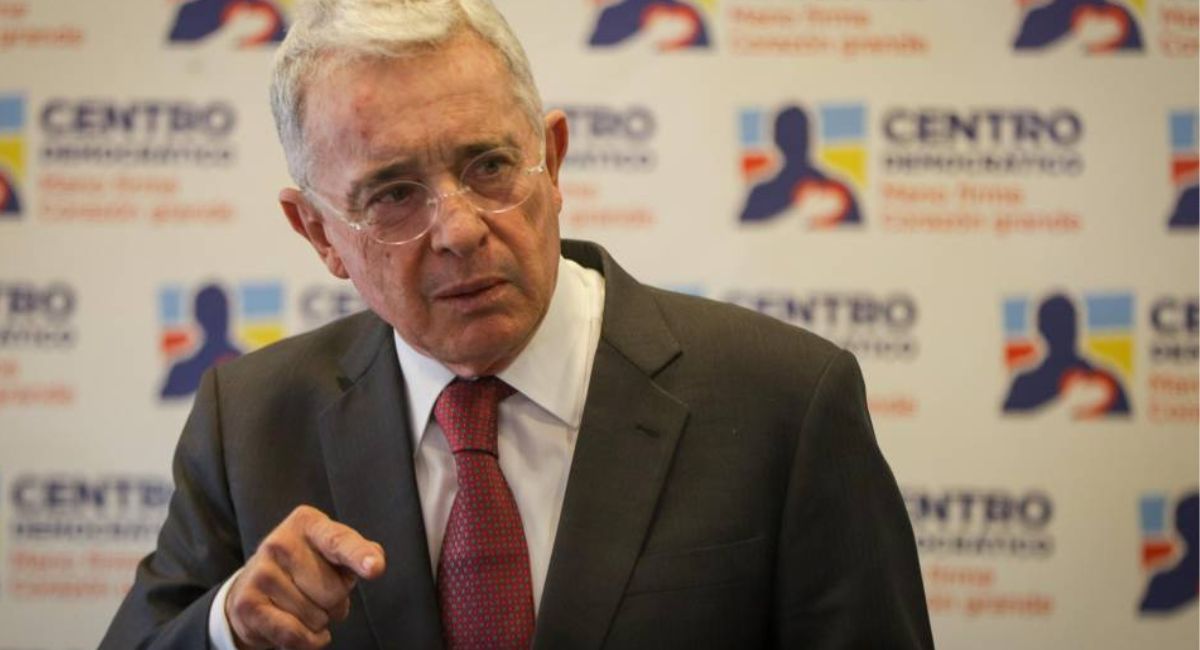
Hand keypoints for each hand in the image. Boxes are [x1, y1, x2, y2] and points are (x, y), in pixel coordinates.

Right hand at [226, 505, 385, 648]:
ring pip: (315, 617)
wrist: (253, 586)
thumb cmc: (307, 567)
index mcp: (308, 523)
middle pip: (333, 592)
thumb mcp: (333, 553)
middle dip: (335, 602)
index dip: (358, 556)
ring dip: (318, 621)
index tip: (374, 568)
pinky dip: (308, 642)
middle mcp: (280, 542)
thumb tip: (374, 561)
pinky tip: (303, 631)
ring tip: (303, 605)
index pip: (339, 542)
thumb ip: (357, 553)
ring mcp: (260, 573)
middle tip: (318, 593)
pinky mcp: (246, 604)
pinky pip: (294, 635)